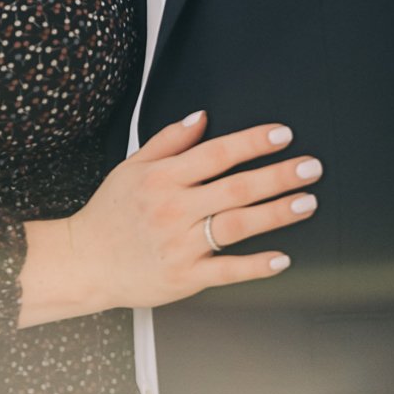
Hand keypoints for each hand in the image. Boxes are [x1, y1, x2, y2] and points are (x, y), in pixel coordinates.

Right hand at [19, 112, 317, 324]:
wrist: (83, 263)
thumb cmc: (109, 215)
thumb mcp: (130, 168)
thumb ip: (168, 141)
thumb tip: (201, 117)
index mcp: (162, 179)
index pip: (216, 154)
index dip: (252, 143)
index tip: (282, 136)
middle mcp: (173, 209)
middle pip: (236, 188)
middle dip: (279, 176)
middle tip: (311, 168)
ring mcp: (179, 244)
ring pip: (237, 225)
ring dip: (276, 213)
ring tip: (306, 203)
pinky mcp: (184, 276)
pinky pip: (226, 270)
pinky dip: (255, 266)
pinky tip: (280, 258)